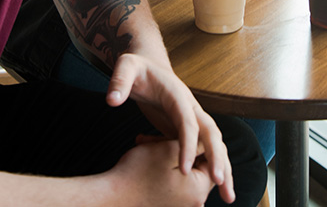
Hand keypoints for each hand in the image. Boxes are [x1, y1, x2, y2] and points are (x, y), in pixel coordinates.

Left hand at [106, 54, 233, 201]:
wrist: (147, 65)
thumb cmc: (136, 66)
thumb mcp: (126, 66)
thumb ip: (119, 81)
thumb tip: (112, 100)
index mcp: (178, 95)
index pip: (187, 123)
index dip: (188, 146)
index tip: (185, 171)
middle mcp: (190, 107)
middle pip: (211, 134)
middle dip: (218, 159)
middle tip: (222, 185)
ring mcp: (191, 118)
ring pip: (212, 143)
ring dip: (222, 166)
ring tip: (228, 195)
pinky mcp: (185, 128)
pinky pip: (201, 149)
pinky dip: (209, 166)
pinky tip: (212, 187)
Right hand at [110, 138, 233, 206]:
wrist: (114, 197)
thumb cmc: (140, 172)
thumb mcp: (169, 150)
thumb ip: (196, 145)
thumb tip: (211, 143)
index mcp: (199, 189)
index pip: (212, 158)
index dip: (197, 139)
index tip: (180, 127)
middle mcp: (194, 202)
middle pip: (196, 164)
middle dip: (177, 147)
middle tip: (155, 139)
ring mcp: (181, 205)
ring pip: (182, 170)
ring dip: (167, 155)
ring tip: (146, 144)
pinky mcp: (168, 205)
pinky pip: (173, 181)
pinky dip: (163, 167)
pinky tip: (145, 157)